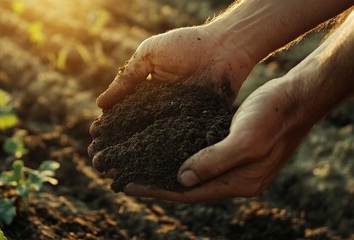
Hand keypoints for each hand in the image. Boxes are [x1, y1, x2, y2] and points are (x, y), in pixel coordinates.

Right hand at [89, 24, 253, 157]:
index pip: (121, 114)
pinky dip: (163, 157)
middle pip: (133, 133)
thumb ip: (127, 78)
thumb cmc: (186, 45)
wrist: (225, 47)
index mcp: (145, 92)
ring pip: (151, 143)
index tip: (94, 140)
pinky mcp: (195, 126)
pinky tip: (149, 171)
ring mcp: (176, 119)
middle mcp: (158, 109)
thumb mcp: (149, 55)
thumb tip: (100, 103)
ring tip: (118, 174)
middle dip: (116, 148)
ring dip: (135, 158)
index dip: (107, 128)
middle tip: (100, 163)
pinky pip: (176, 144)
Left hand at [124, 77, 313, 202]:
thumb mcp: (246, 140)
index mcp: (238, 183)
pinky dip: (178, 154)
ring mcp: (232, 164)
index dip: (158, 190)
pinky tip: (163, 146)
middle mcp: (233, 178)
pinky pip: (198, 156)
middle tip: (124, 176)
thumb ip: (215, 162)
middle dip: (155, 182)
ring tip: (138, 163)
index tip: (129, 185)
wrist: (296, 97)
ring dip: (164, 168)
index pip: (189, 193)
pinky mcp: (229, 147)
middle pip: (186, 186)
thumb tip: (181, 179)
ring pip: (190, 171)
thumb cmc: (274, 115)